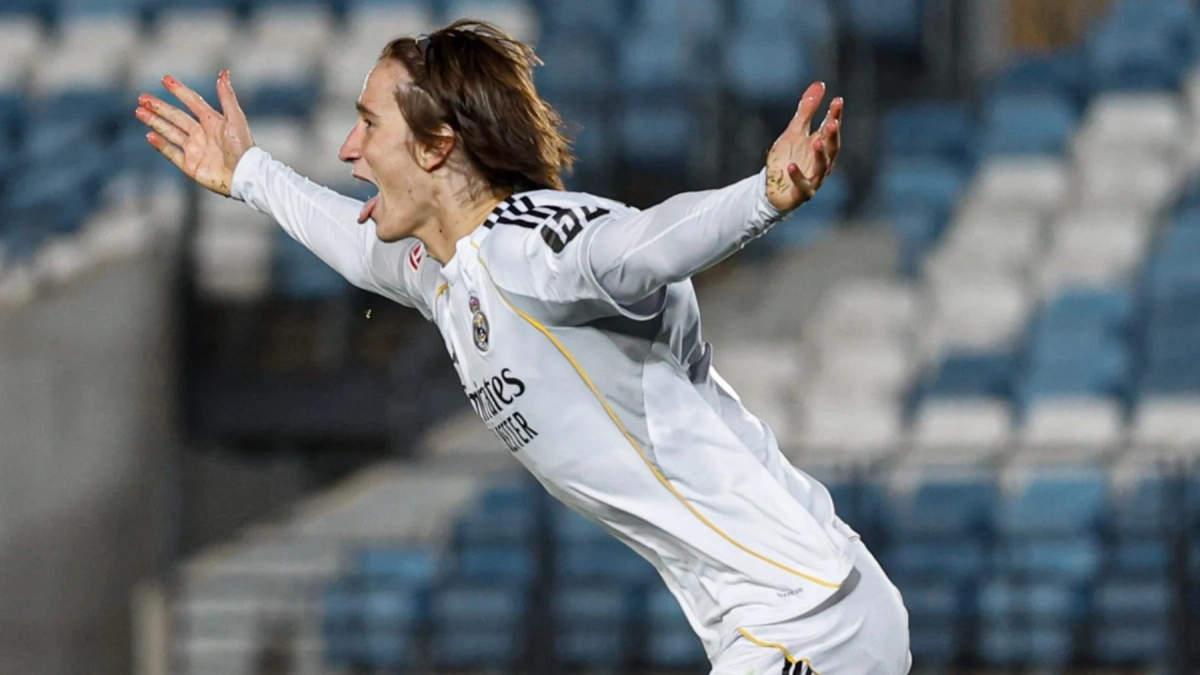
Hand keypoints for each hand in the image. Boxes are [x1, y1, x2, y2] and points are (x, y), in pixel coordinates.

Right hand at [135, 71, 254, 196]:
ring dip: (154, 122)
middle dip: (159, 107)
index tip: (165, 79)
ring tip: (139, 111)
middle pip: (176, 117)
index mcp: (213, 121)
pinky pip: (171, 153)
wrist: (244, 175)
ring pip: (170, 132)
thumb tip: (224, 73)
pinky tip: (150, 135)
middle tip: (142, 97)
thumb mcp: (235, 118)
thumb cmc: (242, 146)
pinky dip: (160, 144)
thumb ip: (227, 96)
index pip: (192, 102)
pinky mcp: (190, 166)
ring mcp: (194, 150)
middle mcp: (201, 134)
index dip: (180, 90)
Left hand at [765, 82, 842, 211]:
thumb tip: (820, 84)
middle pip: (831, 148)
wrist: (772, 188)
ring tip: (817, 141)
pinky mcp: (801, 193)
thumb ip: (806, 110)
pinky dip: (797, 176)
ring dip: (820, 155)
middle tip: (833, 122)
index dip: (835, 115)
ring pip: (821, 167)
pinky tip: (791, 166)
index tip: (837, 101)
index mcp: (821, 145)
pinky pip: (802, 185)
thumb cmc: (787, 158)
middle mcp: (822, 162)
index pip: (831, 128)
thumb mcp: (794, 131)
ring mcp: (814, 179)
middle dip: (832, 136)